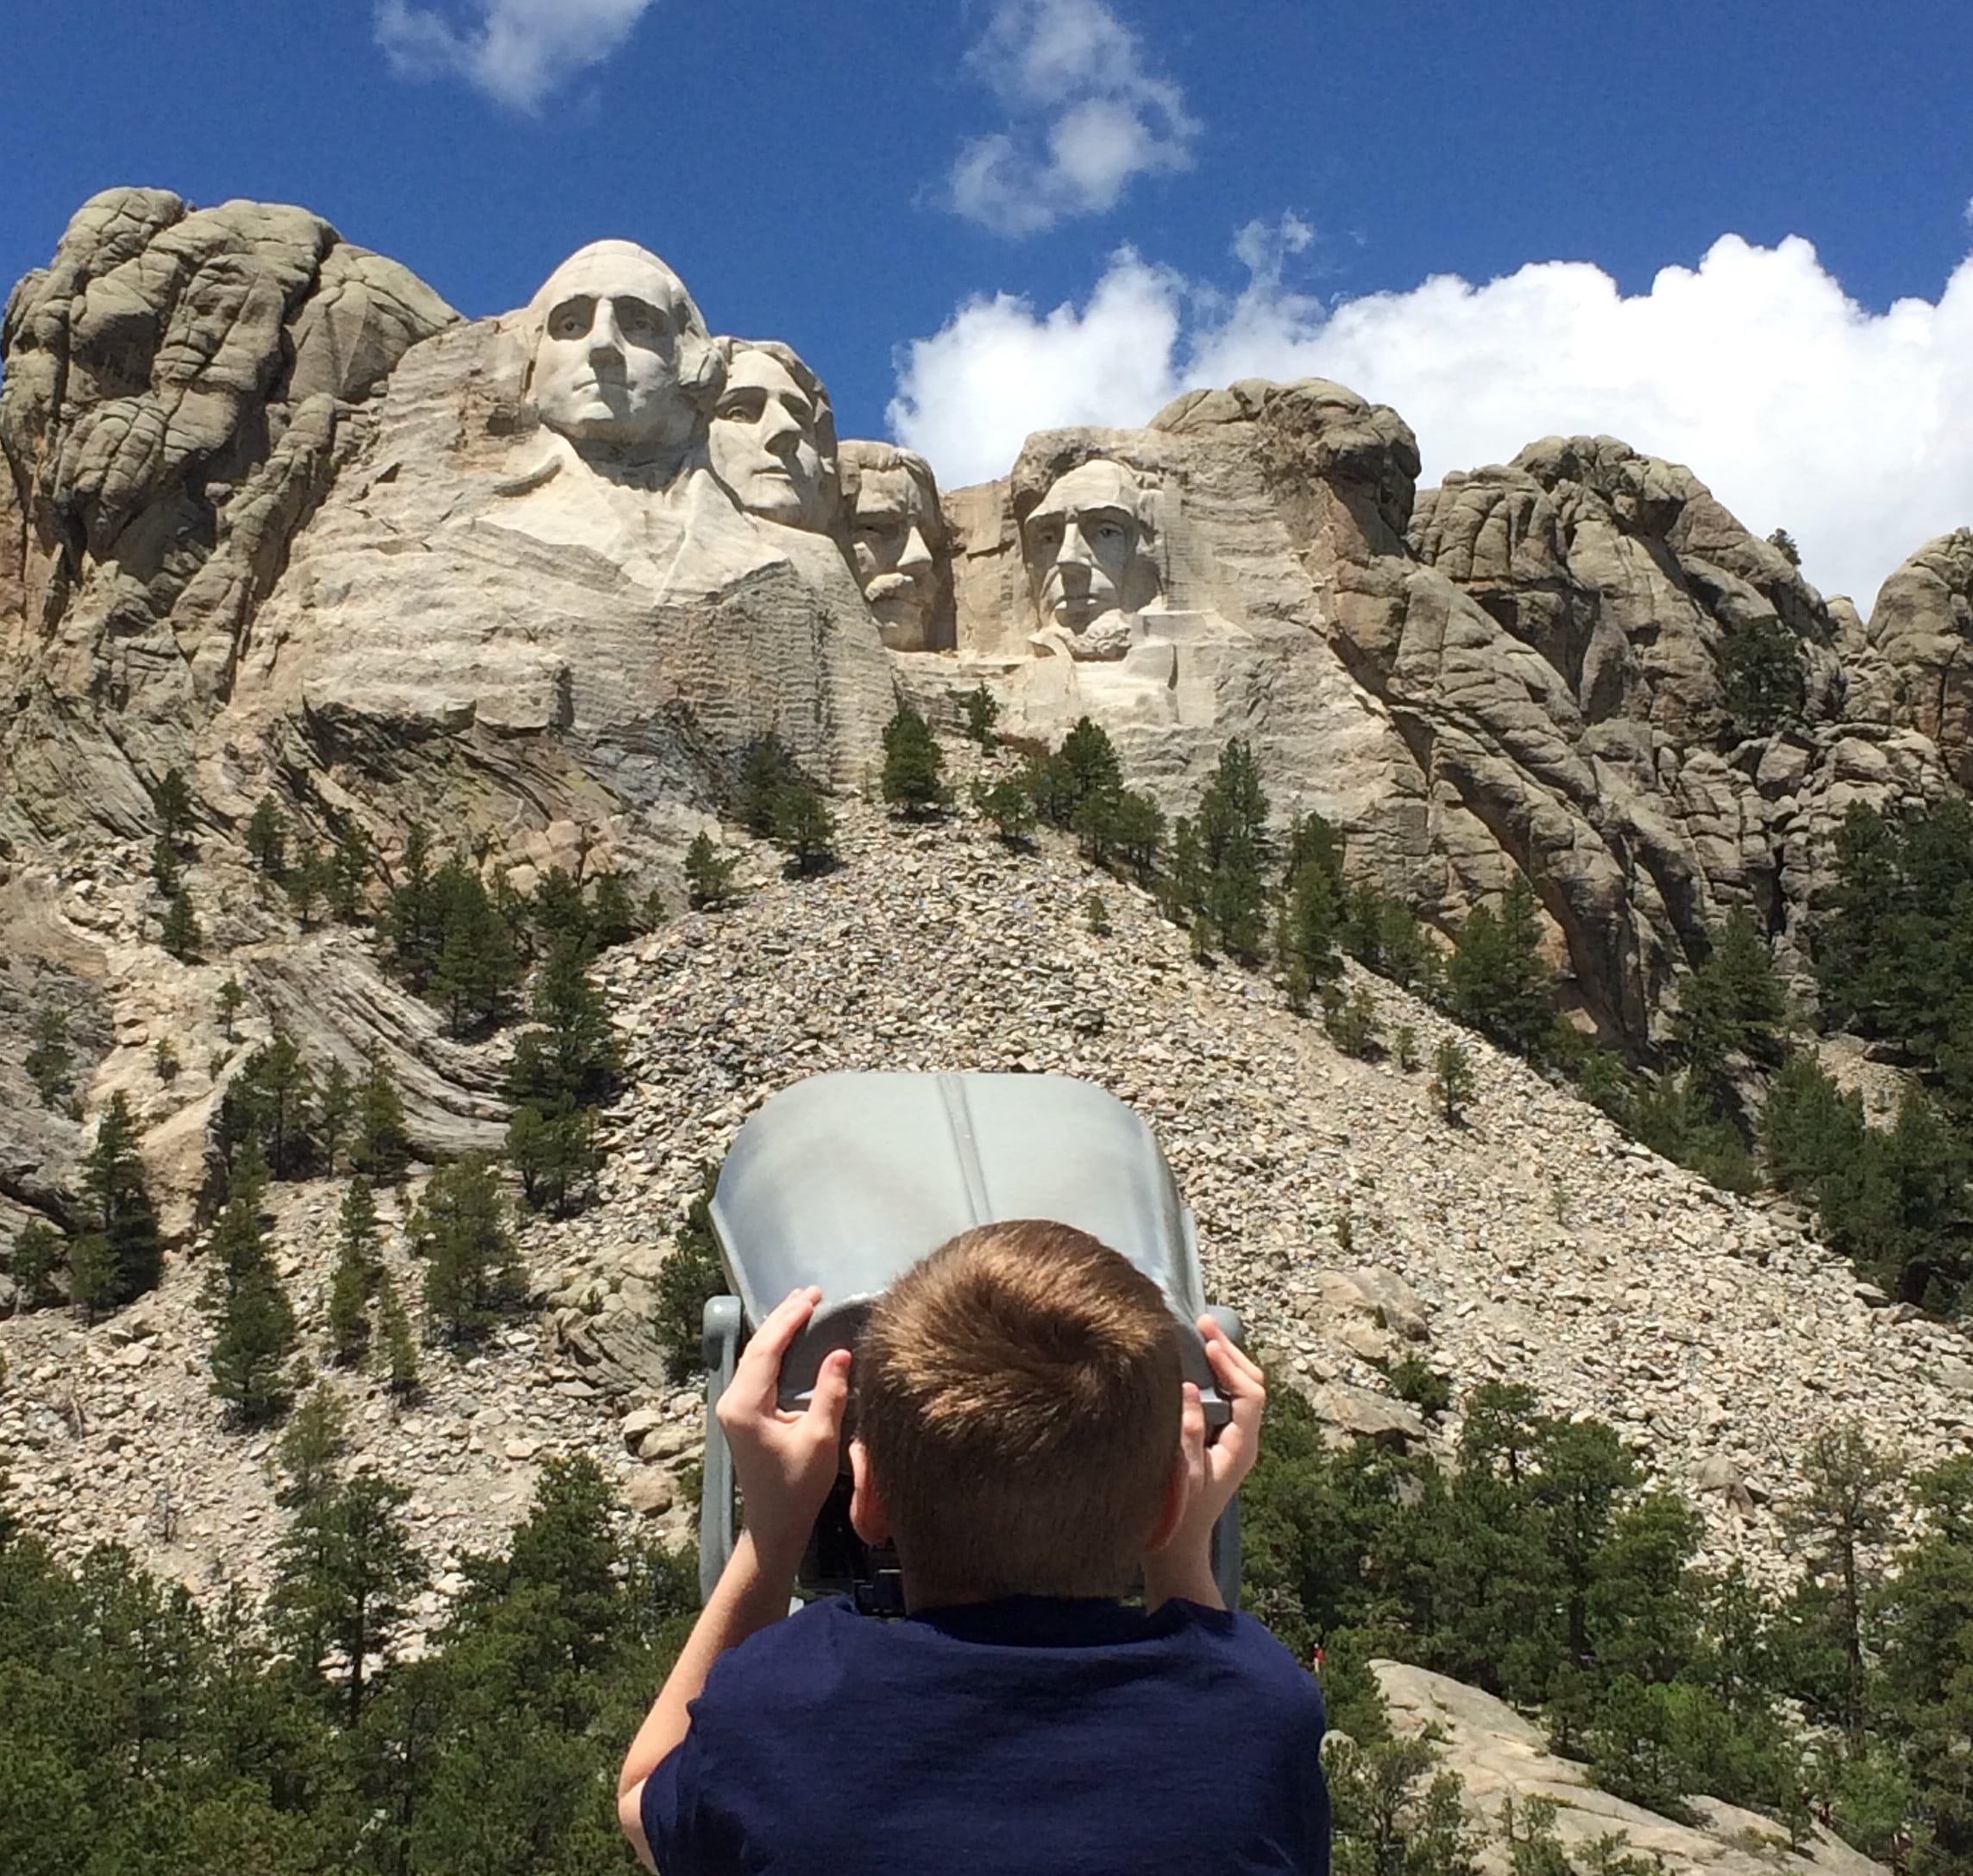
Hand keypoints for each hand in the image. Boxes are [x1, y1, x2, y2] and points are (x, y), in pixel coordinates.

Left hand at [715, 1286, 850, 1574]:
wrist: (773, 1525)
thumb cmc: (797, 1488)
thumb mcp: (820, 1439)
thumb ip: (829, 1393)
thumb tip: (841, 1352)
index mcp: (745, 1405)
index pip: (766, 1349)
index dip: (790, 1319)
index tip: (814, 1297)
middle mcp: (733, 1401)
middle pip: (757, 1347)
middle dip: (784, 1316)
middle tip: (812, 1291)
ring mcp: (735, 1407)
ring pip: (756, 1356)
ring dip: (779, 1329)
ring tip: (803, 1304)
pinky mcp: (743, 1413)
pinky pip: (758, 1370)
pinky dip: (776, 1348)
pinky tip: (792, 1337)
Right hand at [1144, 1317, 1265, 1607]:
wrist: (1175, 1553)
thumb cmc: (1176, 1518)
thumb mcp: (1181, 1474)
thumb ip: (1187, 1432)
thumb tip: (1187, 1386)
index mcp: (1241, 1448)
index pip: (1250, 1393)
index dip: (1231, 1363)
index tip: (1206, 1340)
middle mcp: (1243, 1442)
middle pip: (1251, 1385)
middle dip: (1230, 1352)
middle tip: (1204, 1324)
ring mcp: (1232, 1443)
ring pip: (1239, 1391)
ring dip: (1223, 1362)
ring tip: (1199, 1336)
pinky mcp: (1217, 1445)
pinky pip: (1224, 1401)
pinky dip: (1212, 1378)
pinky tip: (1190, 1367)